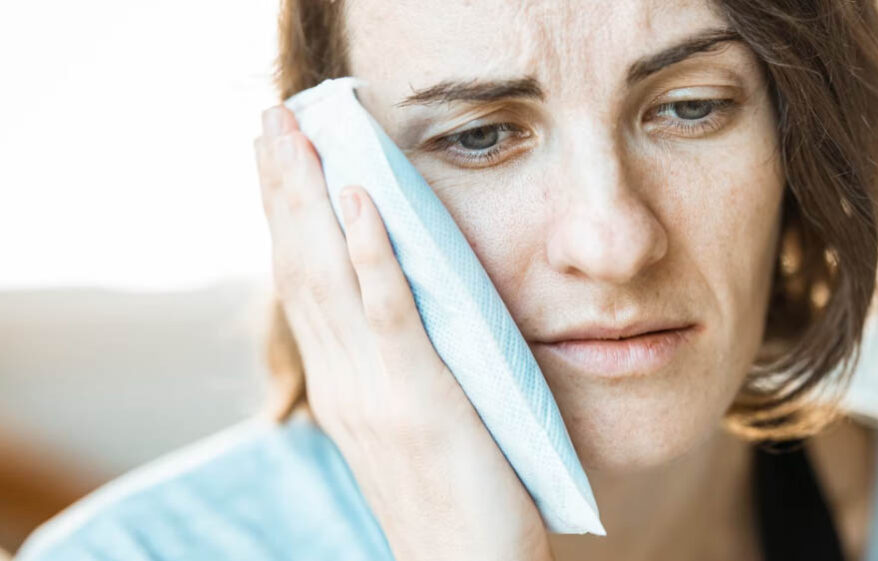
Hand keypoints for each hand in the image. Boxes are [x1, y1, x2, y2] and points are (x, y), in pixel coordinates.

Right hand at [252, 104, 553, 560]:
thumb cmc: (449, 500)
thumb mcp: (408, 425)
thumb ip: (393, 369)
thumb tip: (398, 312)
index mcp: (342, 386)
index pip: (301, 284)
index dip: (284, 217)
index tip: (275, 157)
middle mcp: (344, 382)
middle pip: (300, 266)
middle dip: (283, 188)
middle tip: (270, 118)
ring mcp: (376, 390)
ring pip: (329, 275)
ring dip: (310, 198)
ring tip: (297, 134)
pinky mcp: (422, 399)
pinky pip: (389, 312)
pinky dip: (370, 251)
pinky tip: (358, 199)